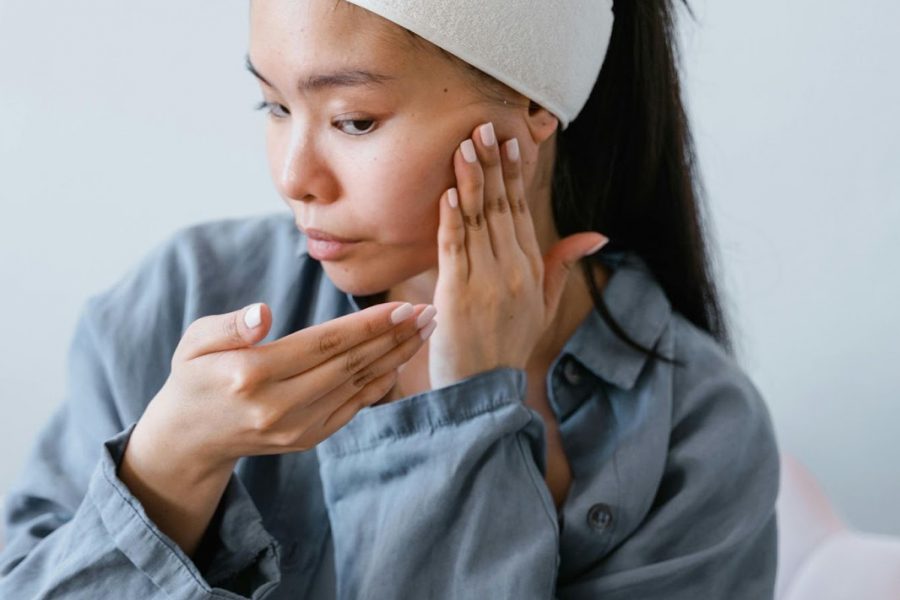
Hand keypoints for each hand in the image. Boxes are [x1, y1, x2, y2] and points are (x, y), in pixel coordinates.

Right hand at [132, 300, 436, 474]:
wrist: (191, 438)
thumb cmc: (196, 376)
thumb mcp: (195, 342)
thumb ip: (229, 325)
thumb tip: (264, 313)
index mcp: (252, 375)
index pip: (322, 345)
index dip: (366, 325)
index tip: (402, 306)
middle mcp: (278, 407)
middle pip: (349, 365)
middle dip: (393, 337)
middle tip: (428, 313)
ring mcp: (295, 428)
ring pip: (357, 386)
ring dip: (395, 357)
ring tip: (423, 331)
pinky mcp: (307, 440)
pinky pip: (352, 408)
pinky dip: (379, 385)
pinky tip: (400, 361)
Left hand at [428, 121, 607, 388]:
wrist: (483, 390)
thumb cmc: (508, 344)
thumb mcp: (544, 306)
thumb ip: (563, 265)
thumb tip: (598, 235)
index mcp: (531, 269)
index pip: (521, 212)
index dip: (514, 174)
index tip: (510, 140)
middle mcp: (513, 271)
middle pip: (501, 208)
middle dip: (492, 165)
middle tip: (484, 125)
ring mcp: (486, 282)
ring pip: (478, 222)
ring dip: (472, 181)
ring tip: (465, 145)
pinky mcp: (457, 295)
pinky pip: (455, 249)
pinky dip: (453, 219)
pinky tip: (451, 192)